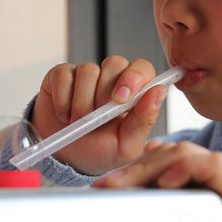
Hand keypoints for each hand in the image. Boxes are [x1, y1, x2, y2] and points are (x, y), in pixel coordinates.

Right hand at [31, 56, 165, 174]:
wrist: (66, 159)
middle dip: (104, 93)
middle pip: (115, 63)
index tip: (121, 99)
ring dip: (82, 102)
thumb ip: (144, 120)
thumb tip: (159, 91)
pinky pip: (63, 75)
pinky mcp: (62, 76)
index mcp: (134, 93)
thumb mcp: (126, 145)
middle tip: (95, 117)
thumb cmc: (100, 151)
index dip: (134, 77)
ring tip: (79, 121)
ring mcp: (86, 75)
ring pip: (88, 70)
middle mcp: (111, 78)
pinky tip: (64, 115)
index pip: (143, 68)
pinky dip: (63, 99)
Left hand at [94, 141, 221, 221]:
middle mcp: (213, 172)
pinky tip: (166, 183)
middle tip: (109, 186)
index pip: (163, 156)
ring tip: (128, 185)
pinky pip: (213, 165)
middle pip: (169, 153)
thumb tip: (122, 185)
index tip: (106, 184)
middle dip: (135, 168)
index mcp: (199, 177)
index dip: (134, 165)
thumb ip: (154, 202)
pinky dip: (185, 169)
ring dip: (151, 167)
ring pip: (185, 153)